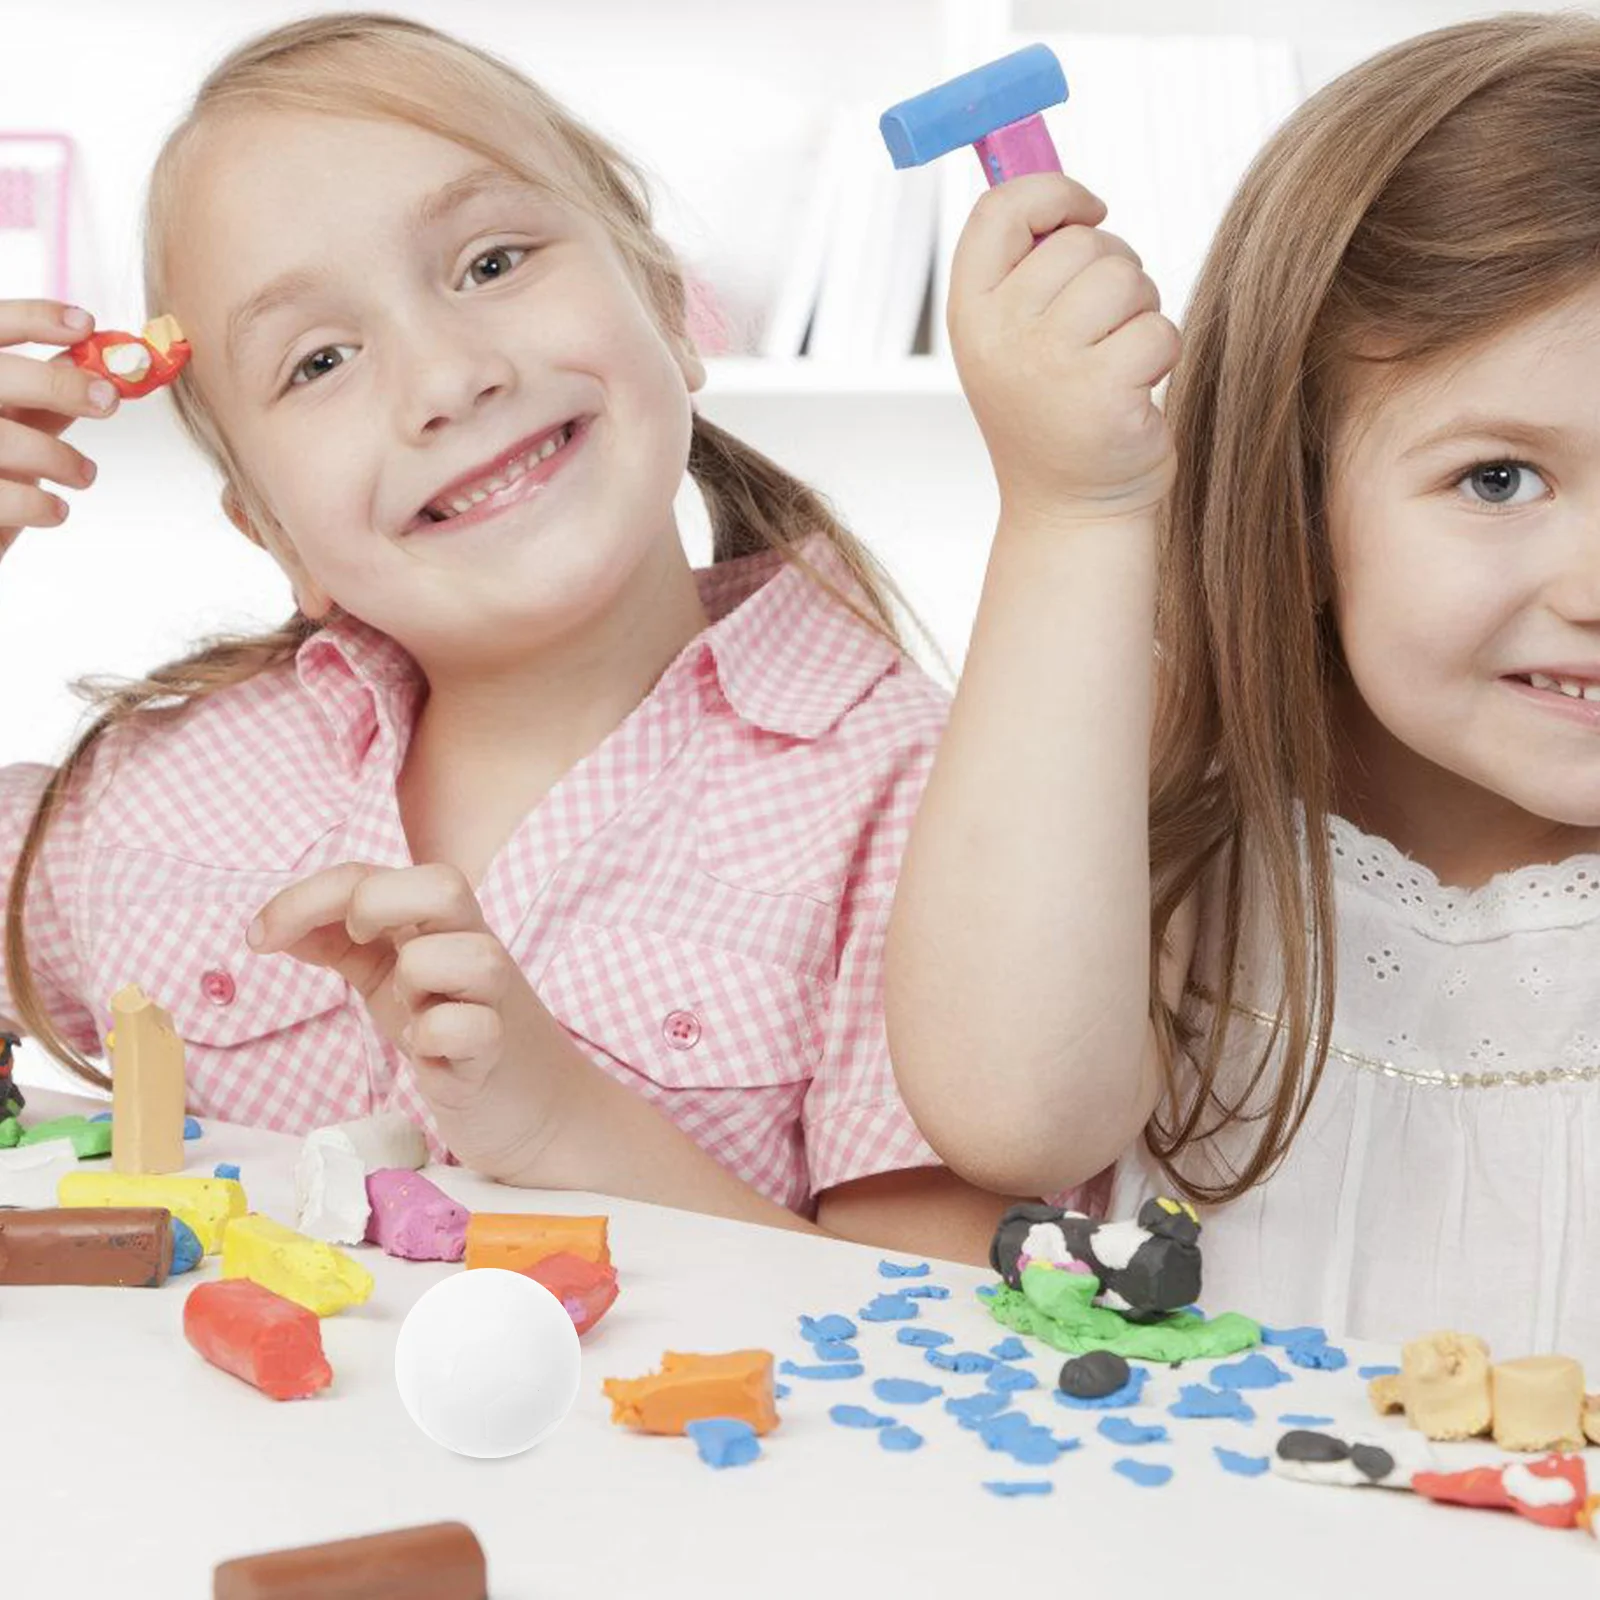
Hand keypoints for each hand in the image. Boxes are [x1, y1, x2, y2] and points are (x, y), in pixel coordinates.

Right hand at [0, 300, 117, 556]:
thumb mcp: (11, 423)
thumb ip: (45, 399)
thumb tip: (98, 366)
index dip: (35, 319)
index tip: (87, 324)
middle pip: (0, 376)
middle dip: (59, 385)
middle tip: (108, 401)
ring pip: (6, 440)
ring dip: (59, 457)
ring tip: (84, 474)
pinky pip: (3, 497)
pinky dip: (39, 505)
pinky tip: (57, 510)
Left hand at [247, 862, 558, 1173]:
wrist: (534, 1107)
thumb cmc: (457, 1036)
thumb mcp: (393, 980)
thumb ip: (342, 944)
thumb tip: (273, 926)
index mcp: (439, 925)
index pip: (373, 875)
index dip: (307, 895)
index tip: (259, 939)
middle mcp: (474, 946)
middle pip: (443, 882)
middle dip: (376, 905)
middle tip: (356, 946)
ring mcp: (495, 998)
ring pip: (469, 954)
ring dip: (419, 981)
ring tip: (412, 1017)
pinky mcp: (499, 1052)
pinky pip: (472, 1028)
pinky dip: (438, 1042)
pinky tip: (432, 1061)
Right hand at [946, 174, 1179, 524]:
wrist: (1070, 511)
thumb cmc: (1053, 413)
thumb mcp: (1015, 340)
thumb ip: (1028, 269)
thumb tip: (1072, 197)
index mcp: (969, 315)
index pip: (999, 211)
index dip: (1054, 193)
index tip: (1089, 212)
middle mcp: (999, 337)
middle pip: (1081, 243)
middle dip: (1113, 273)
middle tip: (1102, 331)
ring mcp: (1047, 366)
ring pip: (1126, 279)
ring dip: (1141, 311)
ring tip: (1118, 360)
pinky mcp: (1102, 394)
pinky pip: (1157, 329)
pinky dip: (1160, 355)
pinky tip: (1134, 393)